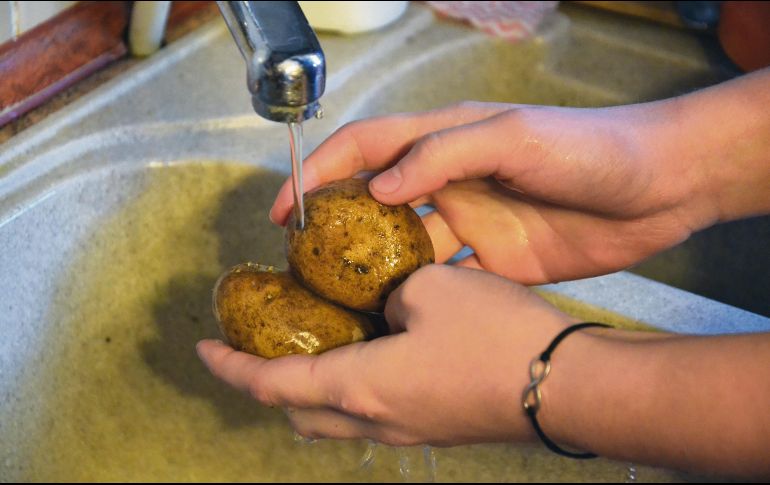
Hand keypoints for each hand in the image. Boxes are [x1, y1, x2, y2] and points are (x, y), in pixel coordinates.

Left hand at [197, 265, 581, 445]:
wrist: (568, 384)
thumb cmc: (495, 336)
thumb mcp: (431, 287)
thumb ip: (393, 290)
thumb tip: (391, 300)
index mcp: (361, 386)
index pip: (272, 383)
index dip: (231, 367)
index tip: (203, 349)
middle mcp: (377, 419)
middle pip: (298, 411)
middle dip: (266, 382)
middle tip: (257, 347)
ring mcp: (409, 430)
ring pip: (335, 417)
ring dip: (309, 387)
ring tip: (310, 345)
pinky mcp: (437, 426)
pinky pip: (372, 413)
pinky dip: (350, 386)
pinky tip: (371, 350)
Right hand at [270, 101, 717, 283]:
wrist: (660, 187)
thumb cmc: (589, 147)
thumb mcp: (513, 137)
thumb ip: (444, 155)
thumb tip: (380, 187)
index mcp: (446, 140)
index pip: (366, 149)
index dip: (320, 172)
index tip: (286, 208)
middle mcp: (450, 180)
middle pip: (376, 202)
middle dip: (336, 227)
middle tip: (303, 264)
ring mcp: (472, 224)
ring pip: (406, 247)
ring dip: (373, 268)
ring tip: (338, 300)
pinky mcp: (497, 262)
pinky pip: (446, 281)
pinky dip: (420, 299)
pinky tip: (397, 320)